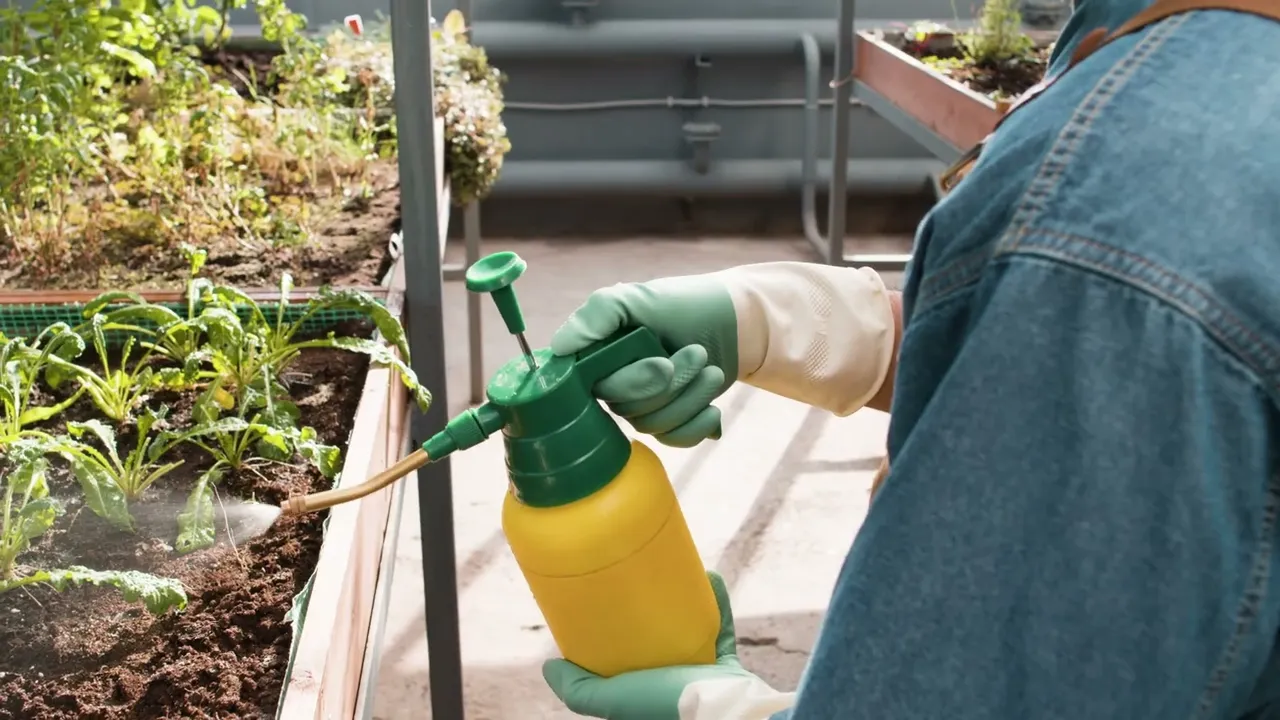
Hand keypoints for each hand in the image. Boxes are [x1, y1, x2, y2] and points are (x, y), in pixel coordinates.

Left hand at [542, 571, 772, 719]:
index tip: (609, 602)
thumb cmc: (663, 704)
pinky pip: (721, 627)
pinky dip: (718, 604)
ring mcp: (701, 674)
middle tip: (646, 579)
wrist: (720, 708)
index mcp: (642, 691)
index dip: (614, 634)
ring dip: (686, 601)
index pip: (623, 661)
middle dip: (653, 611)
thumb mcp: (610, 699)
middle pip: (658, 641)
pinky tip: (709, 579)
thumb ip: (578, 689)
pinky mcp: (727, 664)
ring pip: (691, 630)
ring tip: (677, 573)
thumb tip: (548, 666)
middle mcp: (670, 683)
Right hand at [551, 275, 738, 447]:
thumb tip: (558, 348)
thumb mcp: (639, 297)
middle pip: (625, 407)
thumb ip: (597, 314)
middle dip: (669, 383)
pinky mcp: (669, 421)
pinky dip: (696, 425)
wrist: (736, 320)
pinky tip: (714, 407)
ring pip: (651, 425)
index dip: (630, 381)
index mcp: (599, 353)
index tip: (663, 363)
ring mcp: (642, 404)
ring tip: (712, 369)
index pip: (594, 386)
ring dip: (689, 398)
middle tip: (698, 353)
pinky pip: (672, 440)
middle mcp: (614, 381)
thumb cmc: (685, 303)